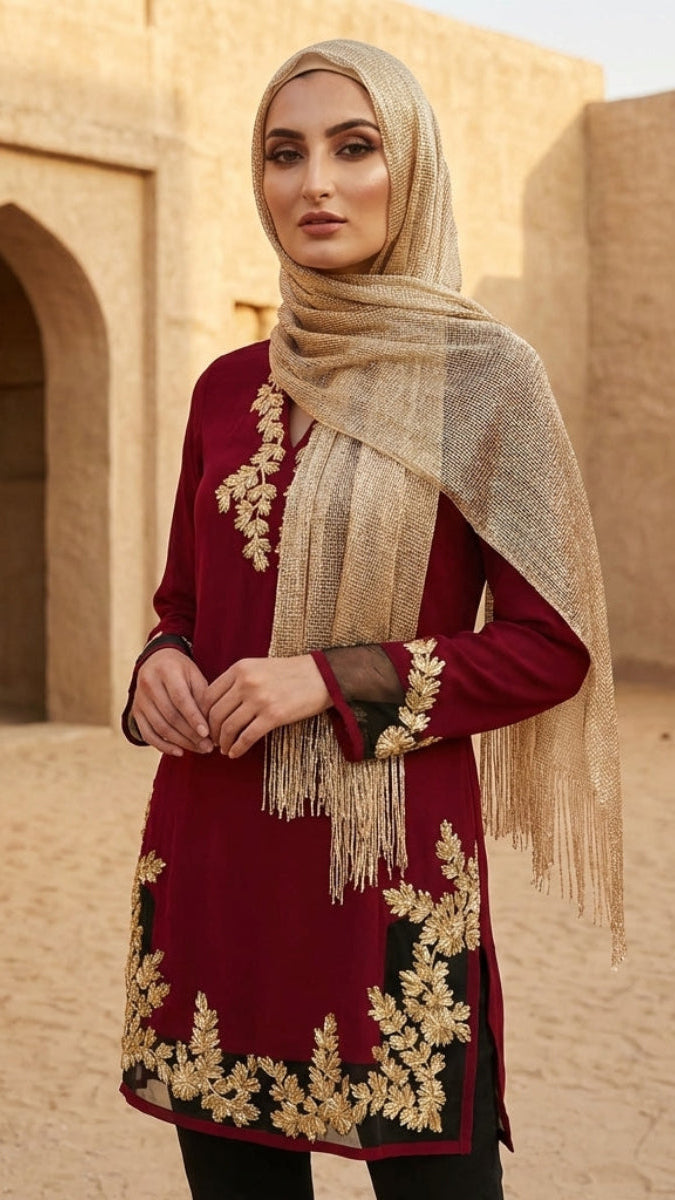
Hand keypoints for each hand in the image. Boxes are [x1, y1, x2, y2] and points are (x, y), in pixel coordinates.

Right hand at [132, 648, 213, 756]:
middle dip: (190, 735)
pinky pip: (147, 734)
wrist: (156, 660)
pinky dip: (163, 745)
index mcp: (166, 671)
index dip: (194, 718)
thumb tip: (212, 725)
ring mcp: (139, 699)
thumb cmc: (181, 670)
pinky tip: (179, 752)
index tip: (207, 733)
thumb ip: (202, 697)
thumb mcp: (194, 675)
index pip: (180, 699)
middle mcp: (149, 684)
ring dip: (181, 742)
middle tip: (208, 747)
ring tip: (199, 749)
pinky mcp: (135, 711)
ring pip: (160, 727)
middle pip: (170, 716)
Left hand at [204, 655, 330, 757]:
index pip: (208, 695)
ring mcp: (259, 699)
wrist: (321, 676)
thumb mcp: (259, 667)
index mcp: (240, 668)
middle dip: (211, 731)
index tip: (206, 725)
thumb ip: (238, 681)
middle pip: (215, 713)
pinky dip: (238, 748)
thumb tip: (218, 704)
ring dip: (223, 742)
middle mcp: (246, 682)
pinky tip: (235, 753)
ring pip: (229, 727)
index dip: (202, 714)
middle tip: (214, 740)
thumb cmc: (290, 673)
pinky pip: (247, 737)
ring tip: (225, 749)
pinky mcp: (273, 716)